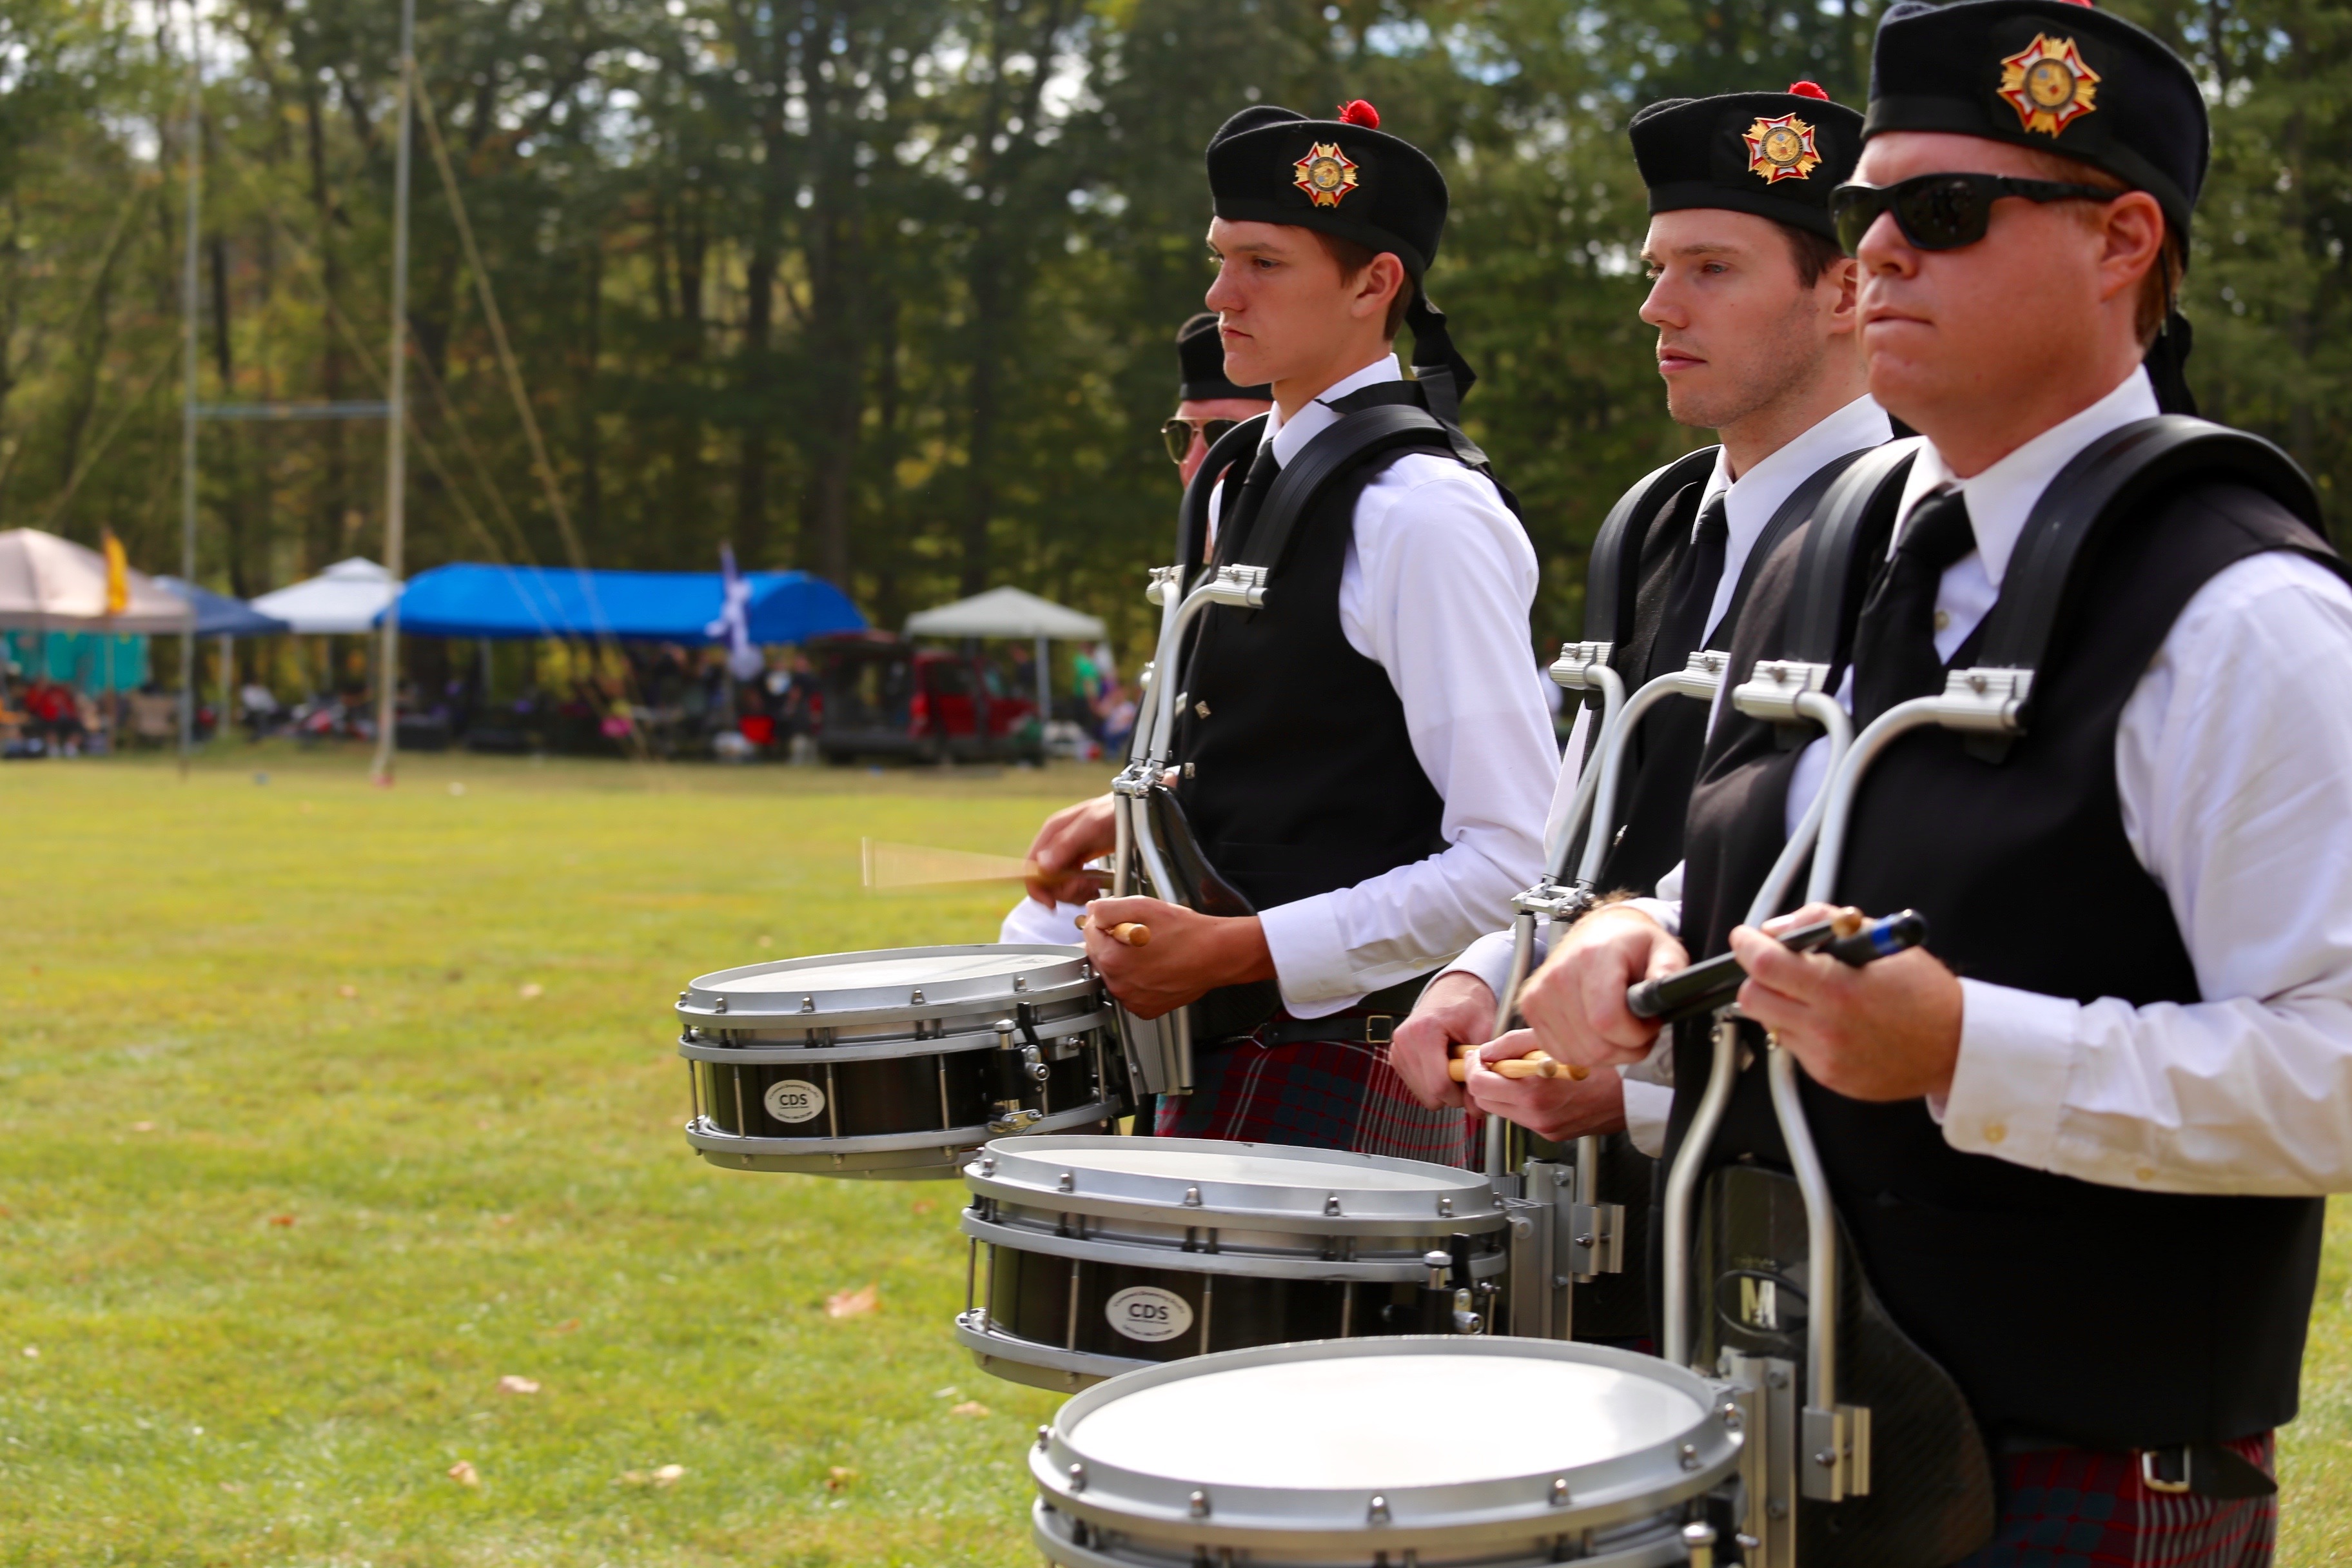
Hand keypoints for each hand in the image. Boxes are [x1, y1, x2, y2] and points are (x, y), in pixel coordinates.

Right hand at [1025, 794, 1116, 906]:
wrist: (1139, 810)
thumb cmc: (1116, 811)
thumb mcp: (1092, 826)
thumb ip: (1066, 845)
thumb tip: (1042, 866)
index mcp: (1052, 833)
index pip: (1030, 867)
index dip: (1037, 889)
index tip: (1052, 904)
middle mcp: (1056, 845)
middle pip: (1046, 882)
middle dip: (1065, 890)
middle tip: (1085, 886)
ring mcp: (1068, 855)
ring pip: (1060, 886)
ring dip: (1077, 892)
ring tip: (1095, 885)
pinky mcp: (1080, 862)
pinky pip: (1074, 884)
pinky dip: (1084, 890)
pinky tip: (1097, 885)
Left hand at [1082, 896, 1273, 1018]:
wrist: (1216, 955)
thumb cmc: (1188, 933)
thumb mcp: (1145, 906)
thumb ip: (1109, 907)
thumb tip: (1092, 911)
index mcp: (1112, 959)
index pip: (1089, 934)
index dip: (1105, 922)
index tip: (1121, 921)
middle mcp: (1119, 985)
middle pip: (1099, 955)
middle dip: (1112, 942)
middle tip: (1140, 934)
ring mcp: (1132, 1000)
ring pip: (1113, 974)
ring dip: (1124, 961)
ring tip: (1150, 951)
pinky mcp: (1145, 1009)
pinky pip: (1129, 990)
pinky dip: (1136, 979)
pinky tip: (1154, 967)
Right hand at [1386, 970, 1495, 1109]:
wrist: (1453, 988)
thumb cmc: (1470, 1005)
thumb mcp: (1483, 1032)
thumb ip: (1481, 1070)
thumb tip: (1476, 1108)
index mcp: (1424, 1032)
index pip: (1438, 1085)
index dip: (1459, 1095)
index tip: (1473, 1088)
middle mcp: (1404, 1041)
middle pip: (1428, 1093)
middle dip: (1451, 1094)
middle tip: (1466, 1076)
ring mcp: (1396, 1049)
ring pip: (1421, 1093)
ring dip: (1441, 1088)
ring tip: (1455, 1067)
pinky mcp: (1395, 1056)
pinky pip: (1415, 1085)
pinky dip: (1431, 1082)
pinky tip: (1442, 1065)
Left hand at [1463, 1029, 1628, 1140]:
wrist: (1637, 1092)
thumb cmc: (1605, 1064)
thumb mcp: (1553, 1040)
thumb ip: (1512, 1044)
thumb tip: (1488, 1051)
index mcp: (1534, 1092)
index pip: (1479, 1085)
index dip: (1472, 1067)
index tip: (1476, 1057)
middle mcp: (1537, 1116)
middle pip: (1485, 1102)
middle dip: (1483, 1080)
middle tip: (1493, 1062)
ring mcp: (1545, 1128)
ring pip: (1502, 1111)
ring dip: (1501, 1091)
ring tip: (1519, 1070)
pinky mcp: (1554, 1134)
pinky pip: (1523, 1117)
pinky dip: (1521, 1100)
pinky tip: (1537, 1084)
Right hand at [1516, 904, 1686, 1069]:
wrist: (1596, 933)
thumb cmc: (1631, 945)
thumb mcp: (1664, 950)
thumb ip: (1669, 970)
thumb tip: (1663, 989)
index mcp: (1592, 957)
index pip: (1607, 1021)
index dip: (1636, 1036)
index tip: (1650, 1024)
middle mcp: (1559, 975)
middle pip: (1595, 1045)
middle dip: (1626, 1048)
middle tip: (1639, 1028)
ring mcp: (1539, 994)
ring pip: (1579, 1054)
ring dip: (1607, 1053)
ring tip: (1619, 1029)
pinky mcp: (1530, 1008)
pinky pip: (1561, 1052)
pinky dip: (1585, 1053)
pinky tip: (1597, 1034)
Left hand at [1730, 902, 1961, 1100]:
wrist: (1958, 1046)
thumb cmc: (1923, 991)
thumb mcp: (1877, 938)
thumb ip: (1821, 924)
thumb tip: (1777, 930)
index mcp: (1838, 987)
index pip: (1765, 964)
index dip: (1747, 946)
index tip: (1746, 938)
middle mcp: (1827, 1027)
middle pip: (1752, 998)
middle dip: (1757, 977)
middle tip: (1776, 967)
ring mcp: (1826, 1057)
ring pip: (1769, 1023)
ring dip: (1779, 1004)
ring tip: (1815, 996)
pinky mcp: (1829, 1077)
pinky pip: (1793, 1047)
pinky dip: (1801, 1030)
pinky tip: (1832, 1022)